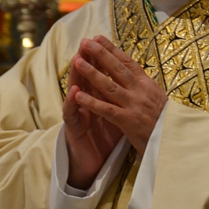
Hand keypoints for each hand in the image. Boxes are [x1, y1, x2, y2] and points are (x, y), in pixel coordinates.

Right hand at [63, 41, 123, 189]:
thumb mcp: (118, 118)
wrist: (89, 166)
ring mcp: (78, 115)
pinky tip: (74, 91)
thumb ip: (120, 101)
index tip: (106, 41)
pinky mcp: (73, 129)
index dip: (104, 59)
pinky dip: (73, 103)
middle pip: (88, 78)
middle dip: (89, 60)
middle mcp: (87, 103)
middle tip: (88, 41)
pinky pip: (72, 115)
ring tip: (77, 59)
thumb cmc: (104, 140)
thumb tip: (136, 85)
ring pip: (76, 91)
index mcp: (100, 99)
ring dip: (77, 75)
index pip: (103, 75)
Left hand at [72, 36, 167, 155]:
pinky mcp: (129, 121)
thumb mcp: (158, 97)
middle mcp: (140, 90)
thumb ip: (143, 86)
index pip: (127, 62)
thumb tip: (131, 72)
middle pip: (117, 68)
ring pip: (109, 85)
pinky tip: (78, 95)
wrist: (176, 139)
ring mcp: (134, 105)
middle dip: (100, 54)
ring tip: (77, 62)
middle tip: (85, 42)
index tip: (98, 38)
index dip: (112, 49)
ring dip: (92, 73)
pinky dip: (92, 102)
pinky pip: (107, 109)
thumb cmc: (166, 121)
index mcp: (147, 83)